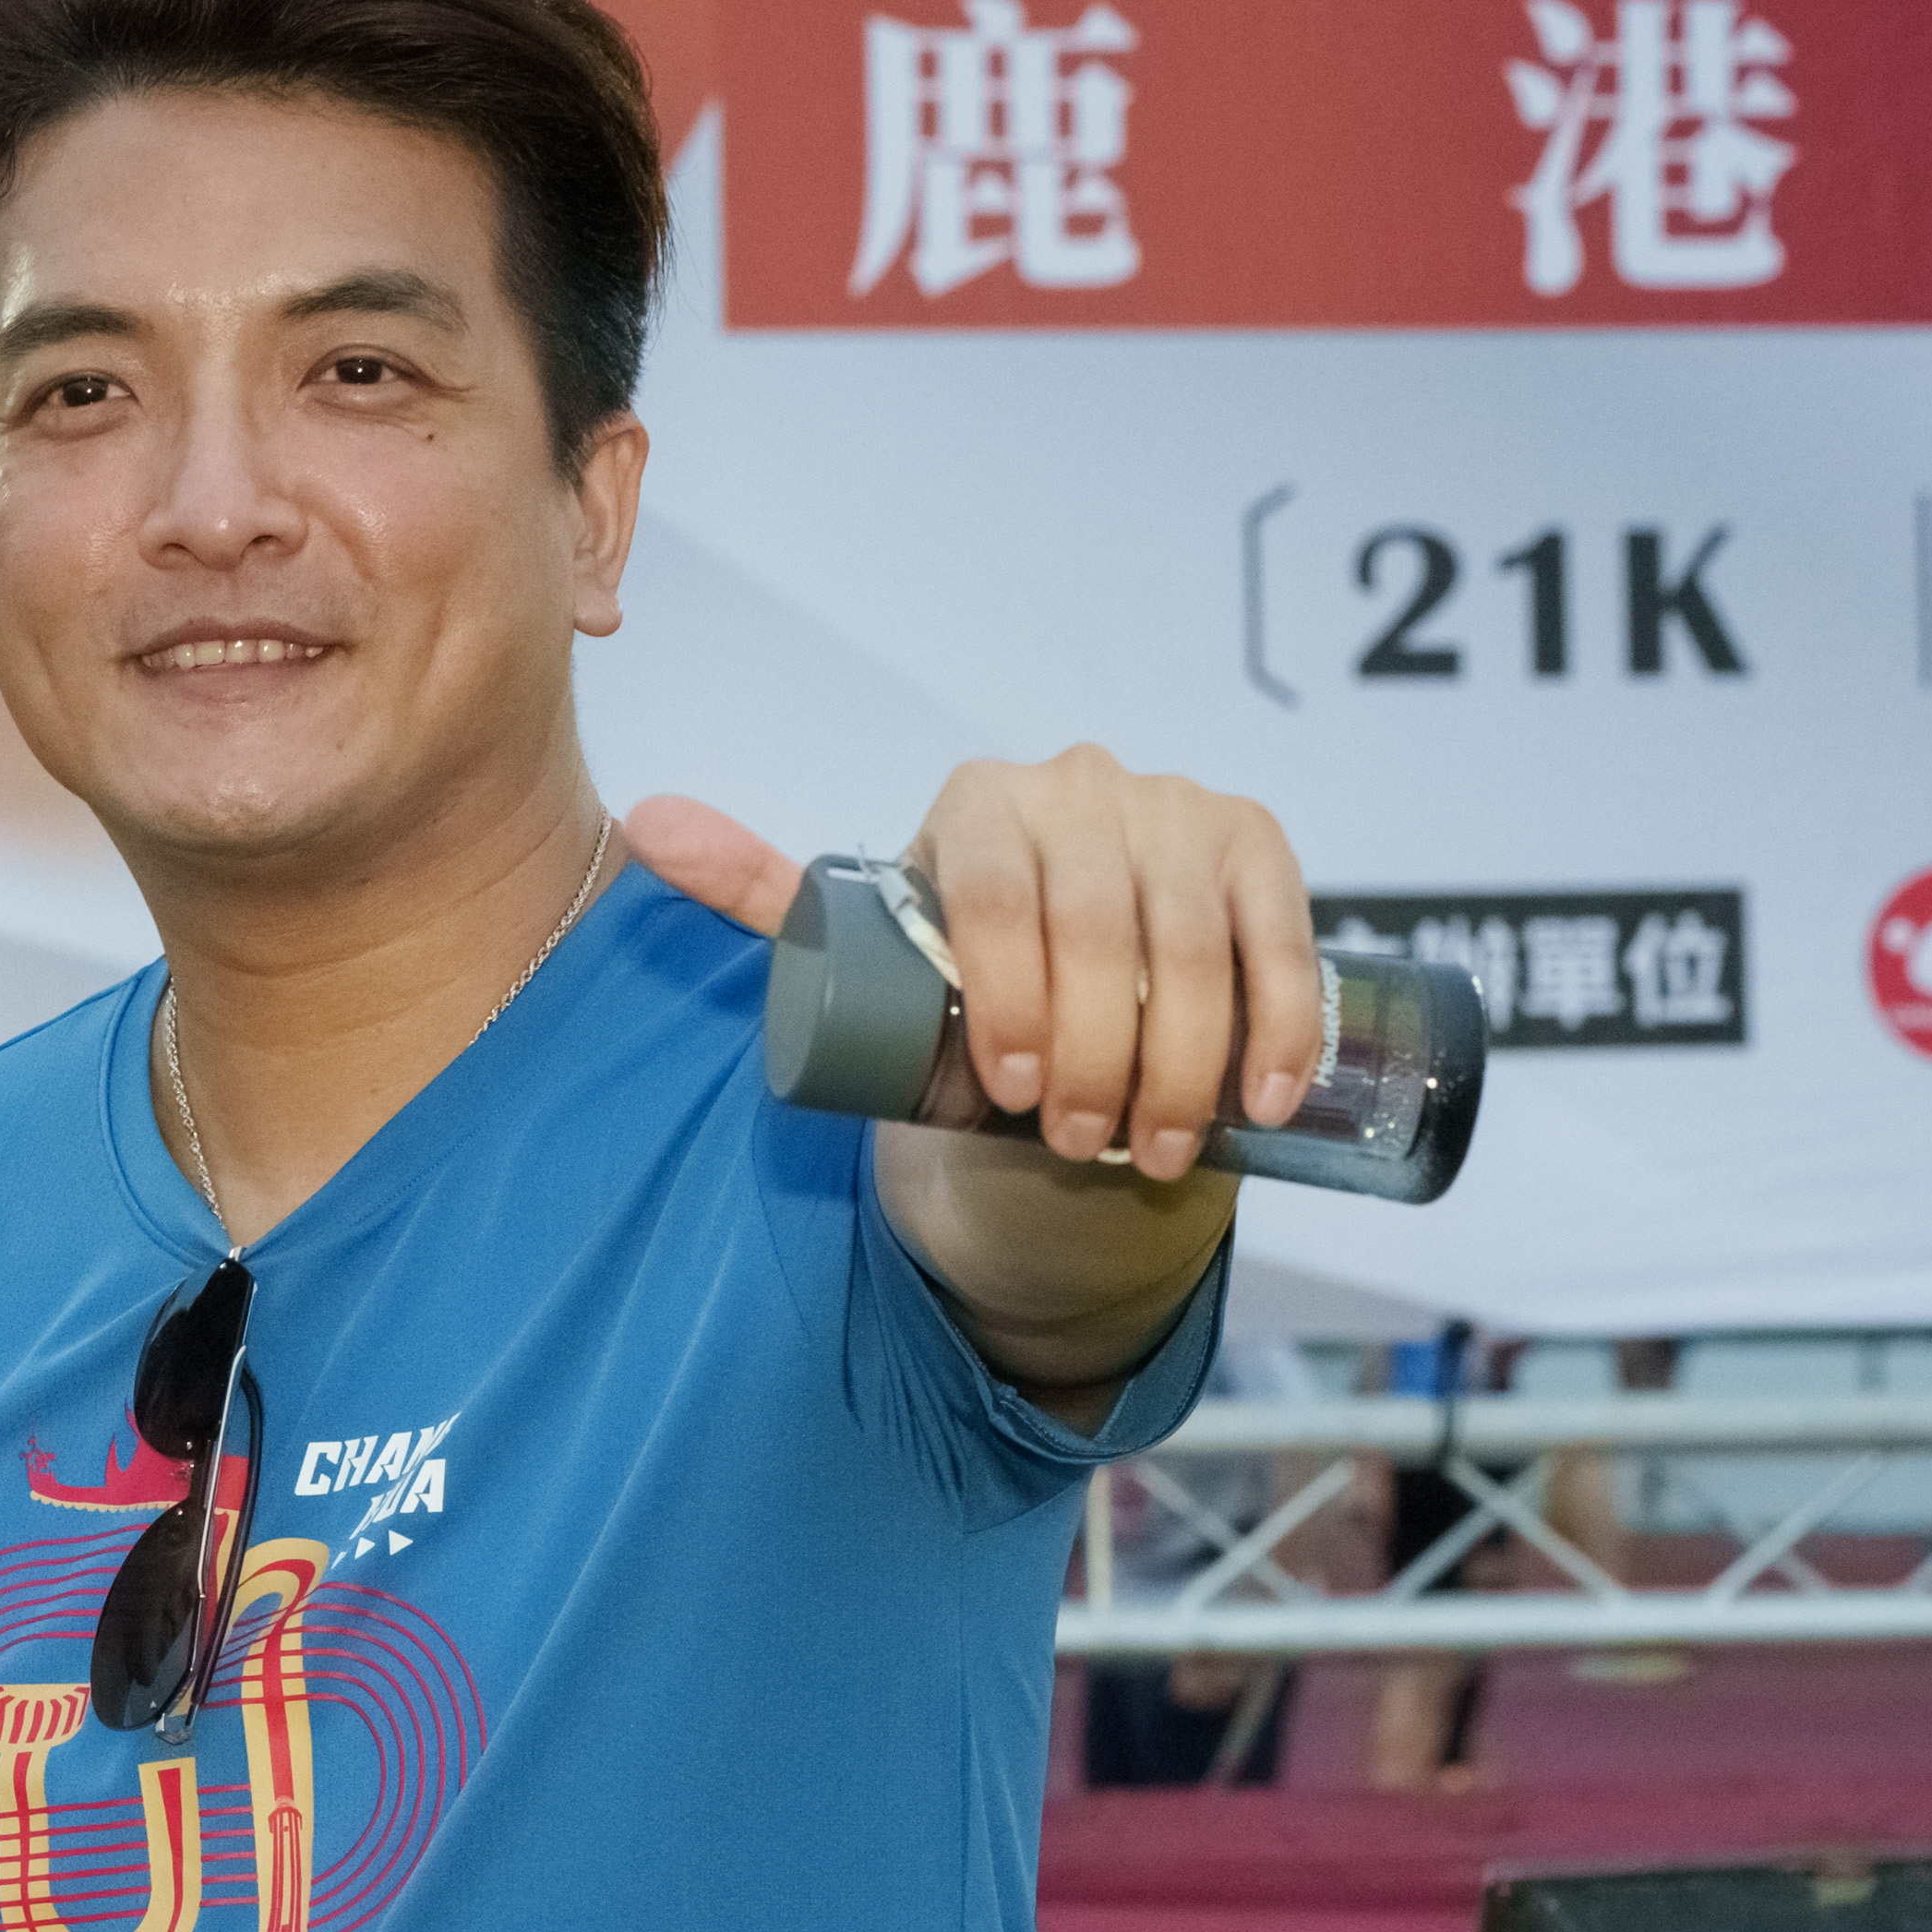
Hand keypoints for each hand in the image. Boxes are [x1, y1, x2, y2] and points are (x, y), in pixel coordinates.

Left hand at [628, 747, 1322, 1181]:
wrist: (1072, 995)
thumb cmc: (955, 979)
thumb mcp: (862, 944)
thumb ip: (760, 894)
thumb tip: (646, 826)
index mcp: (979, 799)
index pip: (994, 892)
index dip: (1011, 998)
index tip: (1010, 1094)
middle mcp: (1084, 782)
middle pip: (1102, 926)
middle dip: (1096, 1052)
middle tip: (1075, 1142)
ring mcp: (1181, 808)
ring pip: (1194, 942)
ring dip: (1181, 1062)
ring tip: (1153, 1150)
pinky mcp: (1260, 847)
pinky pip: (1284, 935)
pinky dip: (1276, 1027)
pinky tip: (1259, 1102)